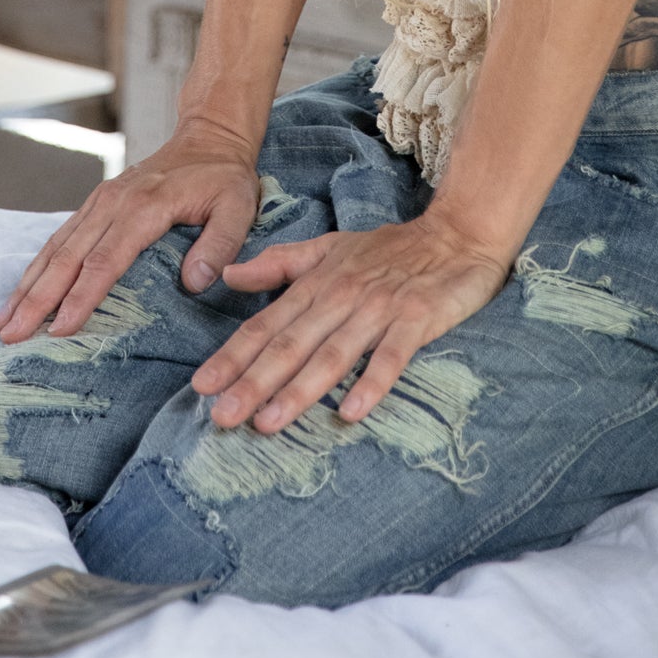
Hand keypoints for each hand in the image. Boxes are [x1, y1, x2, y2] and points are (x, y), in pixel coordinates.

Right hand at [0, 120, 259, 343]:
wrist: (208, 137)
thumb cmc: (224, 177)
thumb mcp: (238, 206)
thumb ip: (220, 244)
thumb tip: (194, 282)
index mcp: (145, 206)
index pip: (106, 259)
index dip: (81, 296)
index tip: (59, 330)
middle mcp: (113, 203)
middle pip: (68, 256)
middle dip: (37, 299)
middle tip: (11, 336)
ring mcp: (99, 202)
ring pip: (55, 248)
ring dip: (28, 286)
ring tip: (2, 323)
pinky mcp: (95, 205)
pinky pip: (60, 239)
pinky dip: (37, 268)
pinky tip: (22, 293)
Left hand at [191, 212, 508, 432]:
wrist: (456, 234)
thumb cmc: (389, 250)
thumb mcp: (329, 248)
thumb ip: (279, 264)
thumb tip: (228, 275)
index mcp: (316, 283)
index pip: (266, 325)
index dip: (232, 356)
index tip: (201, 387)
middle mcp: (340, 296)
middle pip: (291, 344)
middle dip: (253, 382)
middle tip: (221, 416)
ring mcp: (378, 308)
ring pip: (332, 355)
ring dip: (299, 390)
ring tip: (268, 422)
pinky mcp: (416, 319)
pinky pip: (391, 356)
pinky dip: (372, 382)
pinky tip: (351, 412)